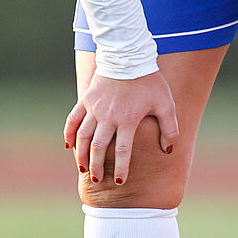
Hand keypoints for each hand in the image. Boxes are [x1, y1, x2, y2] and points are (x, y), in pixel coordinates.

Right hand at [65, 69, 180, 185]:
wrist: (128, 56)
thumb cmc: (150, 81)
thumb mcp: (166, 103)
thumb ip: (169, 128)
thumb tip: (168, 150)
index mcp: (128, 119)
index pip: (123, 151)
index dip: (122, 168)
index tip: (121, 181)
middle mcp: (108, 116)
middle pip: (99, 148)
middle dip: (97, 167)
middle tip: (97, 180)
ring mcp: (94, 108)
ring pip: (83, 137)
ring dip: (82, 155)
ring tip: (83, 169)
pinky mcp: (86, 100)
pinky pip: (73, 120)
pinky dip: (69, 134)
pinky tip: (68, 147)